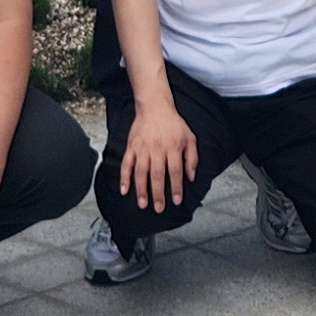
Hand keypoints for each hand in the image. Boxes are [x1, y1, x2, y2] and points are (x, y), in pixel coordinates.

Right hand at [117, 99, 199, 214]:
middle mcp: (157, 148)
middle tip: (159, 208)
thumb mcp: (189, 137)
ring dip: (141, 189)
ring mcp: (142, 148)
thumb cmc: (174, 123)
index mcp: (173, 147)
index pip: (175, 171)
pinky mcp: (131, 146)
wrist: (155, 106)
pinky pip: (126, 163)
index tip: (176, 201)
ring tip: (143, 204)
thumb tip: (190, 177)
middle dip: (158, 193)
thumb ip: (192, 158)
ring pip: (141, 172)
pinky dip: (124, 177)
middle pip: (157, 174)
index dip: (176, 187)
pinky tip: (123, 190)